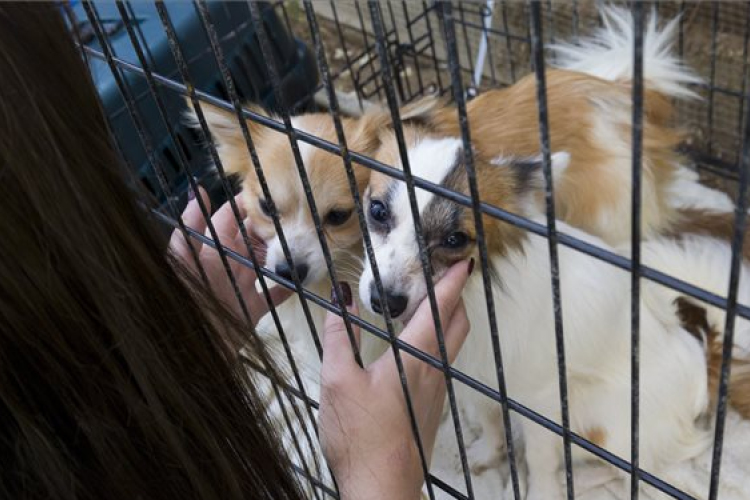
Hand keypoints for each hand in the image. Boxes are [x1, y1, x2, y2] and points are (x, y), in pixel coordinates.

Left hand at [169, 186, 292, 325]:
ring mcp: (242, 286)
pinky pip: (275, 294)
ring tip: (303, 240)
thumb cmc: (188, 304)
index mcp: (211, 251)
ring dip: (283, 253)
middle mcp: (228, 265)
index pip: (229, 218)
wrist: (193, 351)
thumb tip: (197, 191)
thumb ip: (189, 228)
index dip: (245, 203)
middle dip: (270, 226)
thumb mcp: (183, 263)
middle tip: (294, 214)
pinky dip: (288, 286)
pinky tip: (303, 278)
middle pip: (252, 238)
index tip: (269, 191)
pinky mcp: (253, 309)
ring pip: (267, 262)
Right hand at [319, 261, 471, 499]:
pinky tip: (412, 346)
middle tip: (442, 275)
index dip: (452, 281)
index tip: (461, 259)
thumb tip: (338, 300)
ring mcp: (435, 391)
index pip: (440, 308)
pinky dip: (436, 340)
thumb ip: (338, 337)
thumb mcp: (337, 380)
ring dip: (447, 318)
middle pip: (458, 324)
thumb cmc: (359, 435)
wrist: (381, 487)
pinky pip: (441, 362)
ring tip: (425, 303)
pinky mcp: (430, 406)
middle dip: (455, 295)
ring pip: (451, 344)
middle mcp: (433, 371)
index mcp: (415, 358)